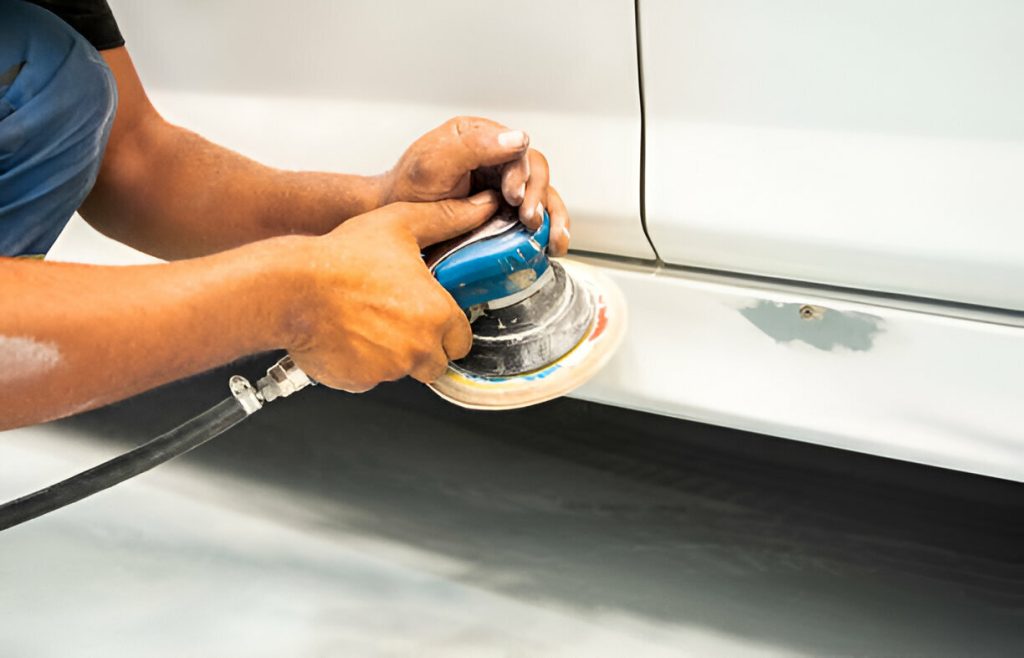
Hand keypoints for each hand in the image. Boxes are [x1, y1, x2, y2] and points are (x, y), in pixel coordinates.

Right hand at [283, 190, 498, 391]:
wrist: (290, 289)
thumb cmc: (340, 258)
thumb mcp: (400, 224)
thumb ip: (447, 218)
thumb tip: (482, 206)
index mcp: (436, 314)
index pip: (461, 340)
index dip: (447, 329)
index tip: (429, 316)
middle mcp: (418, 347)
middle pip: (435, 362)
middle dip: (423, 347)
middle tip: (396, 320)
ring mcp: (389, 370)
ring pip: (401, 370)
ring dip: (392, 355)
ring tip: (366, 322)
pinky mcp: (359, 382)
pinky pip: (368, 379)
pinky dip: (361, 364)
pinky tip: (347, 336)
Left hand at [382, 116, 571, 255]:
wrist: (394, 220)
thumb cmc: (408, 189)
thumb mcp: (434, 163)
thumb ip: (474, 147)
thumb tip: (518, 139)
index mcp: (481, 137)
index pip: (516, 149)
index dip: (520, 173)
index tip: (511, 196)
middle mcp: (497, 159)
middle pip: (535, 171)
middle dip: (536, 196)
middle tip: (527, 219)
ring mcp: (503, 186)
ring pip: (544, 193)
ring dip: (553, 215)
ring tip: (551, 239)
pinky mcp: (505, 212)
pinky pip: (536, 215)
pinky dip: (550, 229)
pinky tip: (553, 244)